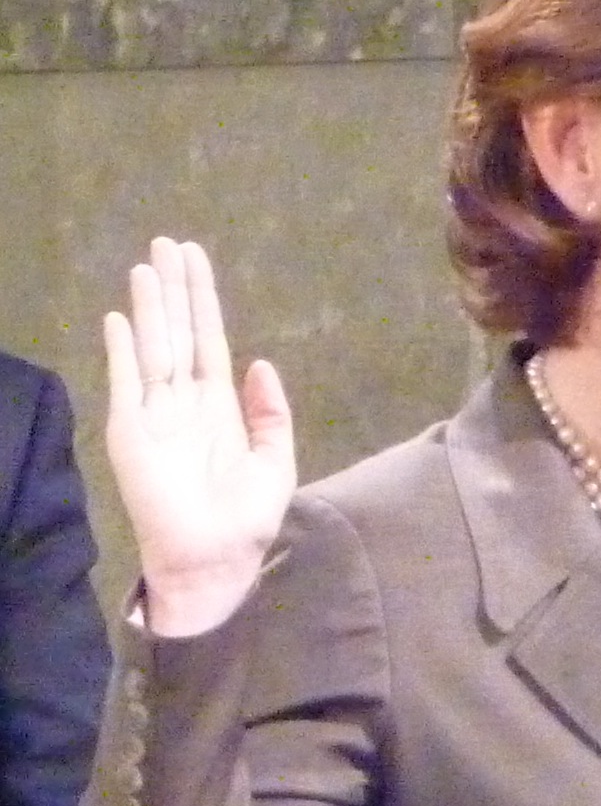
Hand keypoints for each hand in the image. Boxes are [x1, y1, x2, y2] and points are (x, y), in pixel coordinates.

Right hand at [105, 238, 295, 635]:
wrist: (214, 562)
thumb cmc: (244, 520)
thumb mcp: (275, 463)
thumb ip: (271, 414)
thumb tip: (260, 364)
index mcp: (218, 408)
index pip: (208, 340)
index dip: (203, 300)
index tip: (195, 258)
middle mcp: (183, 403)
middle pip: (178, 333)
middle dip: (175, 289)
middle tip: (168, 242)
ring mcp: (154, 415)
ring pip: (153, 348)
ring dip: (150, 307)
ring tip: (147, 265)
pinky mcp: (131, 433)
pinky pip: (125, 383)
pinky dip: (122, 351)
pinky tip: (120, 318)